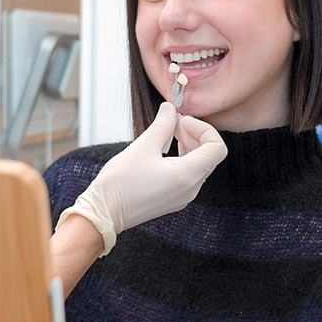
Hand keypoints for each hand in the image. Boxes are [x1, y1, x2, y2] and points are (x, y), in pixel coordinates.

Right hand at [57, 101, 226, 254]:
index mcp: (188, 175)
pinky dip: (182, 158)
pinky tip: (162, 151)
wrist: (104, 212)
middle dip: (195, 134)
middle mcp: (191, 188)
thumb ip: (162, 125)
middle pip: (209, 156)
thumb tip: (170, 109)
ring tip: (168, 135)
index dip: (204, 129)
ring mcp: (183, 196)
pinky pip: (189, 175)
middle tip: (174, 123)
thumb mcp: (143, 146)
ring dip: (189, 145)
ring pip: (200, 165)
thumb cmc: (120, 182)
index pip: (217, 148)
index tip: (182, 121)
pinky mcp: (174, 199)